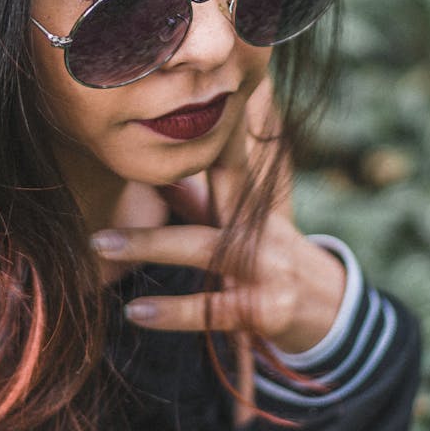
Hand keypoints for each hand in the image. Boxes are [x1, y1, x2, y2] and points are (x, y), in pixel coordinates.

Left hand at [91, 87, 345, 355]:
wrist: (333, 310)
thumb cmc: (276, 261)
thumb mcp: (245, 227)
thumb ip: (201, 203)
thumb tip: (158, 175)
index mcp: (249, 206)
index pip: (218, 166)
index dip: (189, 141)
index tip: (146, 120)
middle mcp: (259, 230)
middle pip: (201, 204)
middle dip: (150, 190)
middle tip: (96, 197)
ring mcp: (265, 269)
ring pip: (201, 250)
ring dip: (149, 244)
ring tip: (100, 244)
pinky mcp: (265, 309)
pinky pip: (210, 309)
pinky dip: (171, 310)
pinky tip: (136, 310)